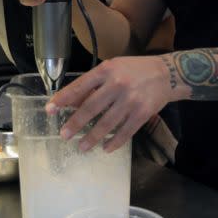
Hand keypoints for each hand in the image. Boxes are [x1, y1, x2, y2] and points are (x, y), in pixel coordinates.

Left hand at [46, 56, 174, 152]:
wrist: (167, 73)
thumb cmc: (135, 70)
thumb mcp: (112, 69)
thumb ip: (93, 84)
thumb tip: (71, 102)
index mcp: (107, 70)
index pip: (80, 86)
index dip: (63, 99)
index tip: (50, 109)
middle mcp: (117, 84)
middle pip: (91, 107)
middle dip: (75, 123)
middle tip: (64, 135)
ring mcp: (131, 100)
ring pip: (106, 123)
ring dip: (92, 137)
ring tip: (81, 147)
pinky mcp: (143, 113)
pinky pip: (125, 132)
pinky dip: (114, 142)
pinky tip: (105, 148)